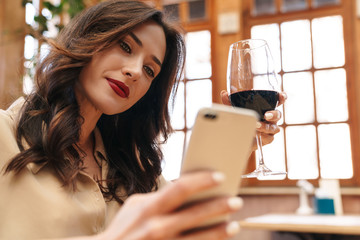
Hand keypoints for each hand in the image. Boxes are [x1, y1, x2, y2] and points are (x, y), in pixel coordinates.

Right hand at [99, 171, 241, 239]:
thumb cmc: (123, 228)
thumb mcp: (136, 206)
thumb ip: (159, 197)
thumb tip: (185, 188)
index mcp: (149, 208)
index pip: (180, 188)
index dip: (202, 180)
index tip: (220, 176)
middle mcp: (157, 227)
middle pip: (195, 214)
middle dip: (219, 206)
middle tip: (236, 201)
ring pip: (199, 239)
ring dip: (219, 231)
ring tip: (234, 225)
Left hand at [220, 90, 286, 150]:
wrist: (238, 139)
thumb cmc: (241, 121)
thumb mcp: (234, 111)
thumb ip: (229, 102)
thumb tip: (224, 93)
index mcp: (266, 107)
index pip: (278, 100)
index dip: (282, 97)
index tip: (282, 96)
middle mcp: (270, 117)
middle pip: (278, 114)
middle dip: (273, 114)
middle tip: (266, 115)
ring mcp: (270, 128)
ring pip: (274, 127)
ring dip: (266, 126)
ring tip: (257, 125)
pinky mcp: (267, 138)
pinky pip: (269, 137)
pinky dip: (264, 135)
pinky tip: (257, 134)